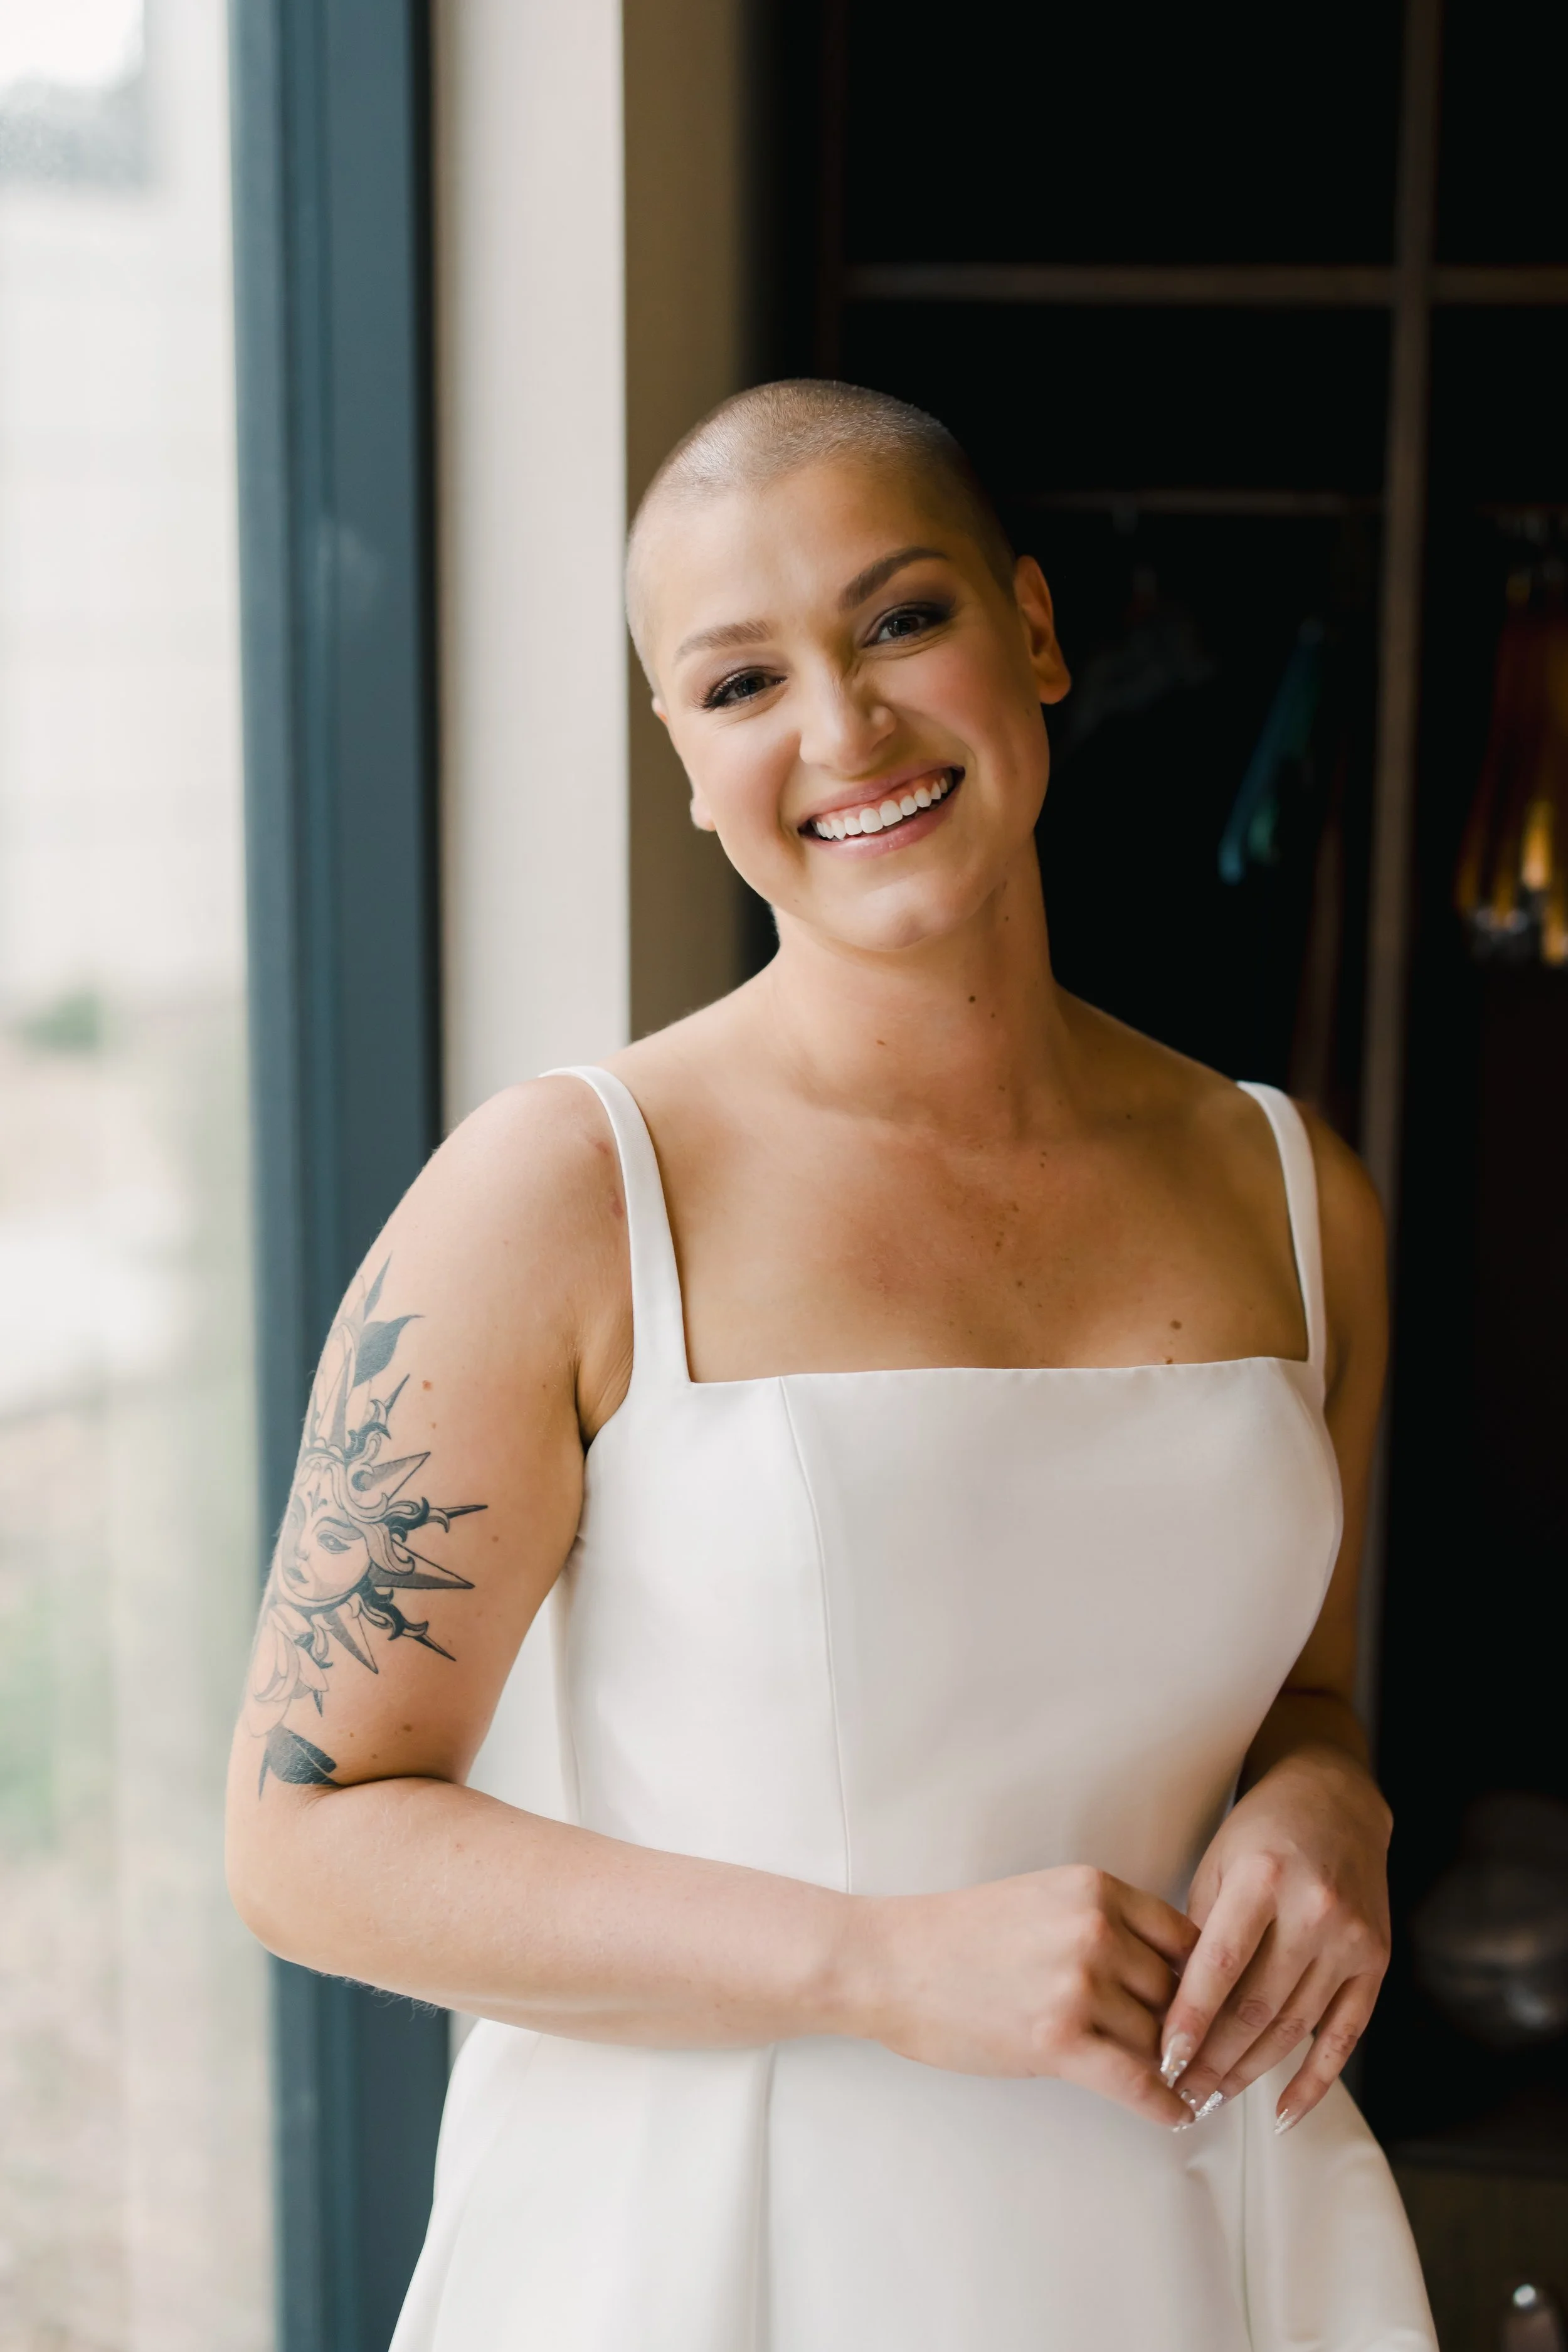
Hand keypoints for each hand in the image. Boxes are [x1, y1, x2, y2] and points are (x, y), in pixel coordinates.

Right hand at [843, 1864, 1197, 2126]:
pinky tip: (1177, 2114)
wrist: (890, 1963)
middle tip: (1186, 2054)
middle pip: (1177, 1991)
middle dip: (1179, 2026)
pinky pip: (1138, 2081)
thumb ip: (1104, 1926)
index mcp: (1094, 1888)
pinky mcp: (1059, 2040)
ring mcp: (1079, 1984)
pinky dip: (1165, 2104)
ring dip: (1164, 2064)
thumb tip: (1165, 1979)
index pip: (1186, 1938)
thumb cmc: (958, 1938)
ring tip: (1173, 2084)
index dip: (1199, 1979)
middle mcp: (1095, 1929)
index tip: (1203, 2007)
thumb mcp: (1043, 1902)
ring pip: (1159, 2036)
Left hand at [1159, 1748, 1391, 2132]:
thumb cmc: (1261, 1833)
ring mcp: (1352, 1939)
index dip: (1190, 2020)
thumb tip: (1171, 2011)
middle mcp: (1315, 1909)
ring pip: (1294, 2028)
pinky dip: (1313, 2080)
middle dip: (1214, 2059)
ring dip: (1251, 2072)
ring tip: (1214, 2098)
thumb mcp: (1218, 1864)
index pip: (1221, 1966)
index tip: (1163, 2059)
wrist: (1335, 1801)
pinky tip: (1283, 2112)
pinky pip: (1343, 2036)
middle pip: (1258, 2007)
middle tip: (1181, 2093)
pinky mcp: (1377, 1961)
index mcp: (1265, 1877)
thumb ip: (1200, 1932)